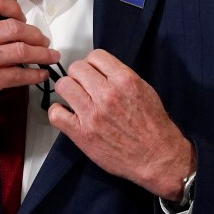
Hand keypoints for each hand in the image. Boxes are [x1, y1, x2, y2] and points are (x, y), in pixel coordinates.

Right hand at [0, 0, 58, 157]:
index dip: (15, 7)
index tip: (22, 17)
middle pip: (16, 27)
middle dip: (36, 34)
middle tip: (43, 39)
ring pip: (23, 50)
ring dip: (42, 53)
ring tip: (50, 55)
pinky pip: (20, 75)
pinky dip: (34, 74)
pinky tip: (39, 74)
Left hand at [48, 49, 194, 199]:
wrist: (157, 157)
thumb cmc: (153, 126)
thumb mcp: (144, 90)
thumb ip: (121, 77)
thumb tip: (101, 70)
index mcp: (124, 80)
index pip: (95, 56)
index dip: (92, 64)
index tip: (93, 72)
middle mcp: (107, 94)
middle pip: (76, 68)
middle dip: (79, 75)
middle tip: (84, 86)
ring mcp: (93, 114)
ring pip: (63, 85)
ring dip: (67, 90)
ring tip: (75, 99)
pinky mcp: (82, 133)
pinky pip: (56, 114)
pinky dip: (58, 112)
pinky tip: (67, 114)